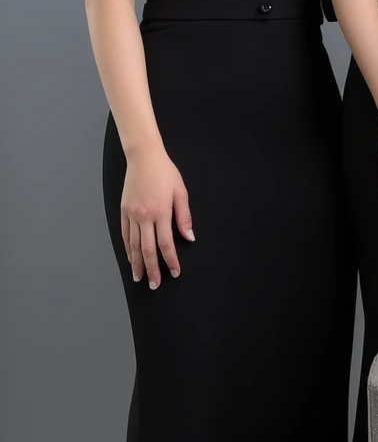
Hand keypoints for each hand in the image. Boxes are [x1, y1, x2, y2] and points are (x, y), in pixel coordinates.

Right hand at [120, 145, 193, 289]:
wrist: (143, 157)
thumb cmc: (165, 172)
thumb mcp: (181, 192)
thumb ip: (184, 216)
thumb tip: (189, 237)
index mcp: (161, 212)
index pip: (166, 244)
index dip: (171, 261)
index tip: (175, 272)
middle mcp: (144, 216)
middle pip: (148, 250)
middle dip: (152, 269)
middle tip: (155, 285)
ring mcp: (132, 214)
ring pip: (133, 245)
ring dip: (137, 264)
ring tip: (139, 278)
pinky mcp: (124, 211)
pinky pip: (125, 235)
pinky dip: (127, 249)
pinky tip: (130, 259)